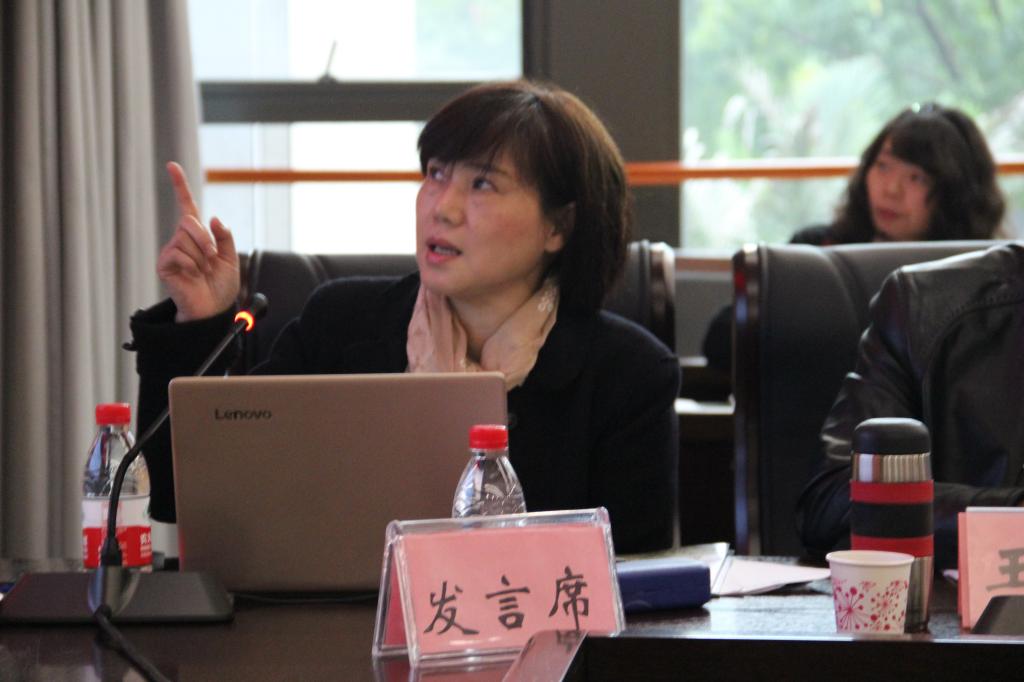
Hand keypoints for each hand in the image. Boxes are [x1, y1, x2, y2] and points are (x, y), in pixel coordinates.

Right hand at [157, 161, 240, 321]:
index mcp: (198, 236)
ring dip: (200, 257)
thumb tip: (214, 218)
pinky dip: (191, 265)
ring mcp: (171, 251)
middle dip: (206, 240)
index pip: (187, 207)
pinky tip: (191, 276)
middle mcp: (182, 240)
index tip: (172, 166)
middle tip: (211, 259)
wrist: (212, 309)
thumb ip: (225, 237)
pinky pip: (178, 253)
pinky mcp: (164, 264)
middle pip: (190, 221)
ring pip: (186, 239)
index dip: (180, 186)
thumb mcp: (231, 259)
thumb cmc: (220, 286)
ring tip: (201, 272)